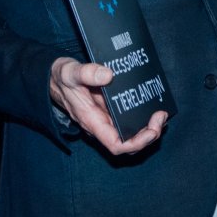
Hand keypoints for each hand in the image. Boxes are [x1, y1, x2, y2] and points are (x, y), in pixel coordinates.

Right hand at [49, 57, 167, 154]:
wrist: (55, 78)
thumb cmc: (62, 78)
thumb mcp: (70, 72)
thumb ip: (87, 73)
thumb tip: (109, 75)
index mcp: (92, 121)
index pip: (116, 145)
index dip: (136, 143)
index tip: (152, 130)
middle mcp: (101, 125)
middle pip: (128, 143)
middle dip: (149, 135)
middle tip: (160, 116)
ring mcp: (107, 119)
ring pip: (131, 135)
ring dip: (148, 128)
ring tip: (161, 113)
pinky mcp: (111, 111)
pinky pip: (129, 121)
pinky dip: (142, 118)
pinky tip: (152, 106)